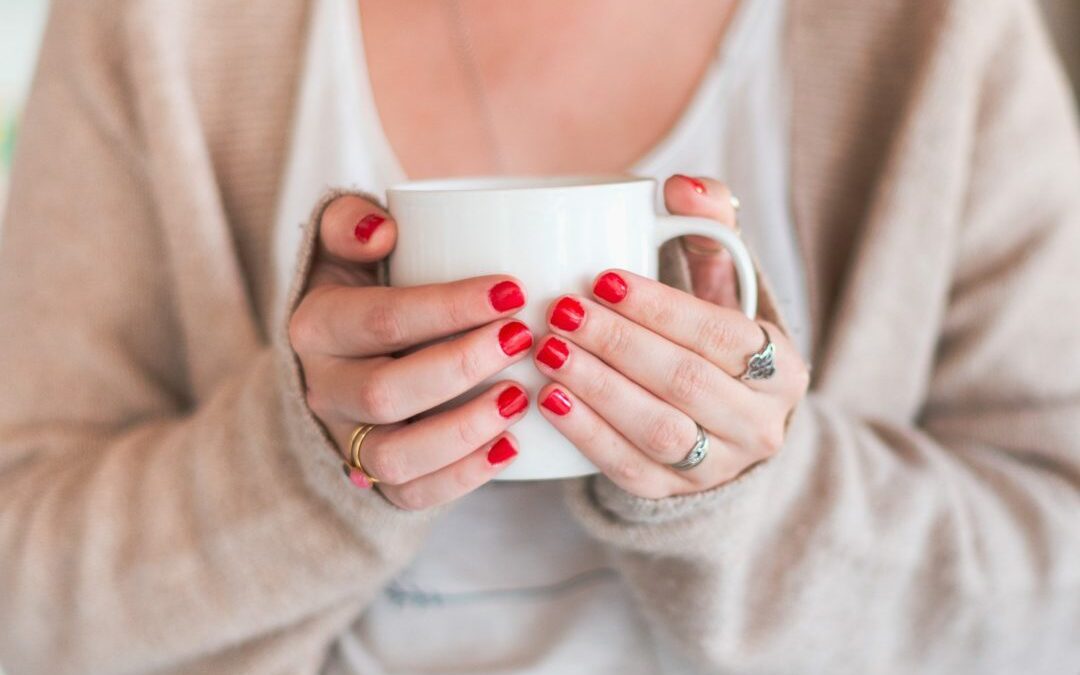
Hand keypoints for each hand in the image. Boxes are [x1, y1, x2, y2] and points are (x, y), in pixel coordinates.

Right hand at [289, 195, 533, 509]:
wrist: (343, 353)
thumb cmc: (364, 287)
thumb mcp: (344, 245)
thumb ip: (349, 223)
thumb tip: (380, 231)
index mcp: (317, 326)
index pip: (382, 319)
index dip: (449, 307)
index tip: (513, 289)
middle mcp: (322, 389)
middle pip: (385, 393)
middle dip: (462, 367)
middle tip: (523, 340)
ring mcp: (344, 440)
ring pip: (393, 458)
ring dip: (464, 432)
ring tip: (521, 398)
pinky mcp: (373, 479)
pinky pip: (411, 496)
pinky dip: (463, 479)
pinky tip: (512, 447)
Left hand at [532, 176, 809, 498]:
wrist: (721, 424)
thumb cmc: (711, 338)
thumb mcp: (723, 285)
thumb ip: (709, 228)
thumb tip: (681, 185)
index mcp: (782, 366)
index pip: (722, 335)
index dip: (661, 308)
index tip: (602, 279)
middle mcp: (762, 424)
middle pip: (687, 382)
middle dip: (618, 344)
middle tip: (561, 312)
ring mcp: (721, 466)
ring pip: (660, 431)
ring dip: (599, 389)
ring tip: (549, 352)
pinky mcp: (674, 493)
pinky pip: (630, 469)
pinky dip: (586, 434)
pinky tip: (548, 401)